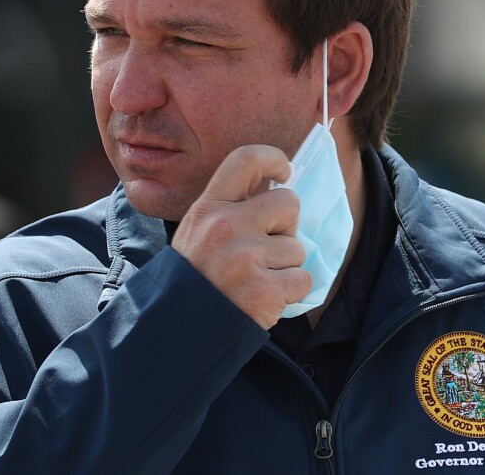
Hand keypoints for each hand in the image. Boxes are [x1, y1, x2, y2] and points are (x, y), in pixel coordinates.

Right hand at [171, 145, 310, 328]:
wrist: (182, 325)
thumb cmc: (197, 275)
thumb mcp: (198, 230)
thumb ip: (231, 208)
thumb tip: (276, 186)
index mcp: (209, 207)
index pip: (247, 159)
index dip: (274, 159)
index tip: (284, 172)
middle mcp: (226, 226)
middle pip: (288, 202)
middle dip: (287, 225)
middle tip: (266, 246)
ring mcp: (246, 258)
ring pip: (297, 247)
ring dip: (285, 264)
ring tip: (256, 277)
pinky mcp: (264, 290)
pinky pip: (302, 279)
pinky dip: (290, 290)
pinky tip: (264, 296)